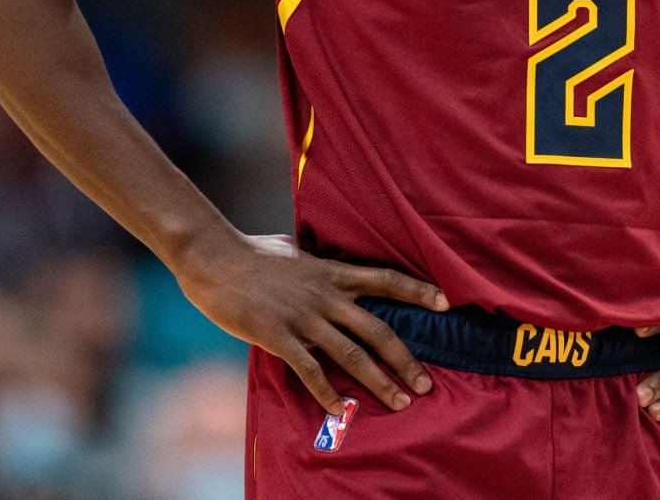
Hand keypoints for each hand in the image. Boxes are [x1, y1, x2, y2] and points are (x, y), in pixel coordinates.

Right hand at [174, 231, 448, 413]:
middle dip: (406, 359)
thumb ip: (313, 258)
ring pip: (352, 355)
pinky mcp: (279, 336)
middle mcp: (326, 296)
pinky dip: (327, 394)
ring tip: (400, 401)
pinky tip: (339, 412)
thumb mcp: (293, 248)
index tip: (445, 301)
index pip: (385, 279)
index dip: (417, 290)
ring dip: (379, 382)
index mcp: (332, 272)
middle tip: (426, 383)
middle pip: (378, 330)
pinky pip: (310, 370)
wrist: (214, 257)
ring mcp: (304, 318)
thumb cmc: (251, 251)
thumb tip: (318, 255)